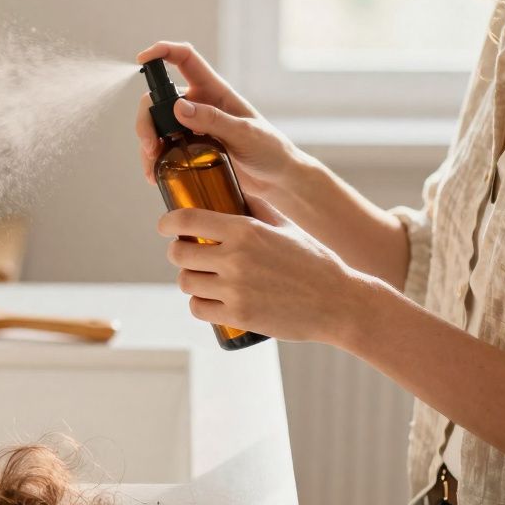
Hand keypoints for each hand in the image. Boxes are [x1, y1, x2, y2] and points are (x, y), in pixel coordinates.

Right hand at [135, 42, 296, 204]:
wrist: (278, 180)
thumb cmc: (270, 150)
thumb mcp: (244, 133)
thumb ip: (213, 120)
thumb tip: (179, 107)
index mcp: (215, 91)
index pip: (185, 59)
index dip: (163, 51)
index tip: (143, 58)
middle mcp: (201, 105)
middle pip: (160, 100)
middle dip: (147, 120)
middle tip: (150, 146)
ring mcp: (194, 127)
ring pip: (158, 126)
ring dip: (148, 144)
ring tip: (152, 168)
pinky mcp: (191, 150)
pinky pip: (164, 148)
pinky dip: (155, 161)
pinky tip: (154, 176)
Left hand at [157, 195, 369, 344]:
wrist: (339, 302)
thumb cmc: (314, 261)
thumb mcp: (285, 227)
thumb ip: (256, 210)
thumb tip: (235, 189)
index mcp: (245, 230)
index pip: (186, 220)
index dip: (168, 223)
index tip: (165, 226)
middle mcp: (235, 258)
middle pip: (179, 254)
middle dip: (179, 253)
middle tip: (189, 254)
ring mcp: (235, 289)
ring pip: (186, 282)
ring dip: (190, 280)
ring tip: (202, 278)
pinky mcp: (238, 315)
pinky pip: (198, 309)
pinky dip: (199, 304)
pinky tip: (208, 300)